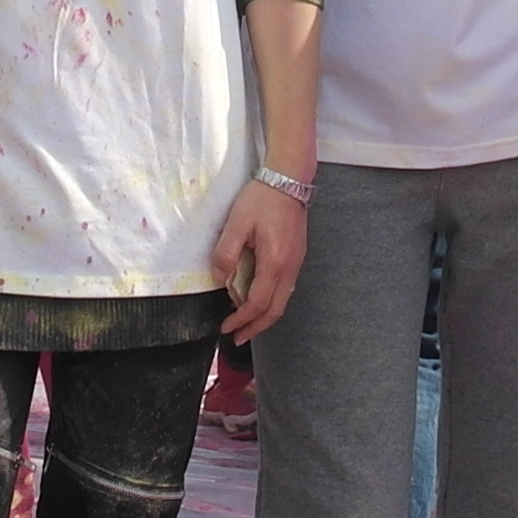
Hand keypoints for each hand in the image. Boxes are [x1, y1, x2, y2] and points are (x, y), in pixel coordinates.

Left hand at [215, 176, 311, 345]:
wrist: (289, 179)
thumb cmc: (262, 199)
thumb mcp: (237, 222)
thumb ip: (226, 252)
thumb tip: (220, 279)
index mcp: (274, 262)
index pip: (257, 303)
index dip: (241, 319)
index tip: (225, 328)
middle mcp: (289, 268)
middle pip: (275, 310)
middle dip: (255, 328)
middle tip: (237, 338)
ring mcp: (296, 263)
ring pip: (282, 301)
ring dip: (264, 316)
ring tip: (246, 324)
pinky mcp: (297, 257)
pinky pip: (285, 289)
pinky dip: (271, 302)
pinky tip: (259, 300)